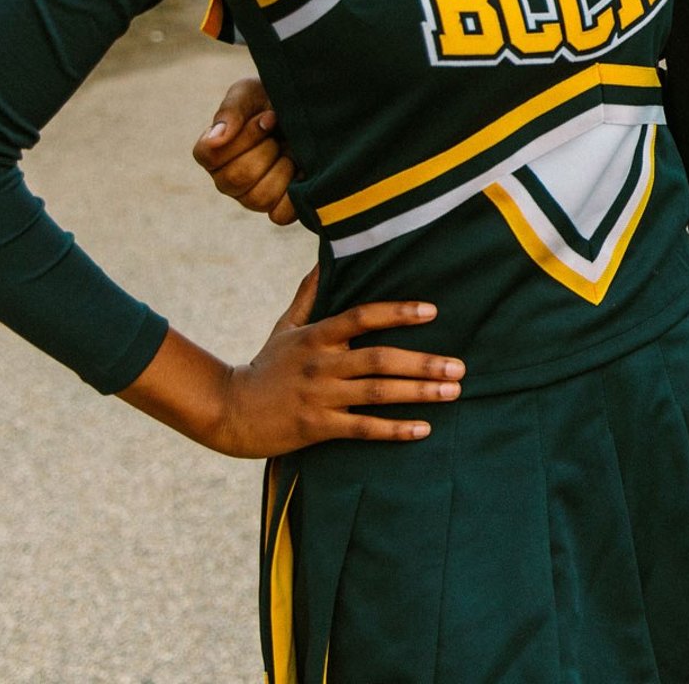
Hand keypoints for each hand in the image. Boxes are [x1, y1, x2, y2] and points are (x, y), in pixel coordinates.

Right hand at [121, 268, 464, 457]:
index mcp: (317, 336)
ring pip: (377, 393)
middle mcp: (322, 364)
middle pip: (380, 359)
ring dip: (418, 393)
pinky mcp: (317, 427)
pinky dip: (394, 429)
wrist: (228, 411)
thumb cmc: (266, 365)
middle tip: (460, 366)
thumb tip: (325, 259)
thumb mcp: (286, 326)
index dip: (397, 312)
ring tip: (452, 391)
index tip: (432, 310)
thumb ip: (309, 294)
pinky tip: (423, 428)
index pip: (362, 317)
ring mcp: (320, 397)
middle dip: (423, 362)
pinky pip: (362, 429)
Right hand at [196, 75, 297, 224]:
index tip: (268, 117)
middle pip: (235, 179)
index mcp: (213, 153)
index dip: (244, 136)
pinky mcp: (278, 208)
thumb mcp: (251, 93)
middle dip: (266, 149)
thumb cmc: (274, 99)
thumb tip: (216, 138)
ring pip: (258, 198)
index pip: (210, 155)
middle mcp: (227, 179)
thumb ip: (231, 111)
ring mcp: (252, 197)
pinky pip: (280, 215)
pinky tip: (303, 170)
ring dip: (282, 168)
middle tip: (282, 134)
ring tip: (292, 151)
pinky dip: (295, 193)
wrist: (313, 109)